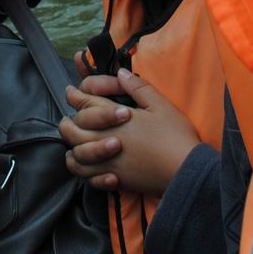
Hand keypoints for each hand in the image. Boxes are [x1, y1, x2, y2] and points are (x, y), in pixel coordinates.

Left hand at [58, 69, 200, 197]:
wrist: (184, 171)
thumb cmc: (174, 136)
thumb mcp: (160, 105)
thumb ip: (137, 88)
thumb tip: (121, 73)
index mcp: (113, 118)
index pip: (85, 103)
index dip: (75, 95)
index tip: (71, 92)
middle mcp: (103, 140)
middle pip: (72, 130)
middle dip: (67, 121)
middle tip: (67, 117)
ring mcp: (106, 162)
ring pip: (75, 155)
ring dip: (72, 146)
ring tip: (73, 142)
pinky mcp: (114, 180)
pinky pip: (88, 177)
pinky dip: (83, 171)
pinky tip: (88, 166)